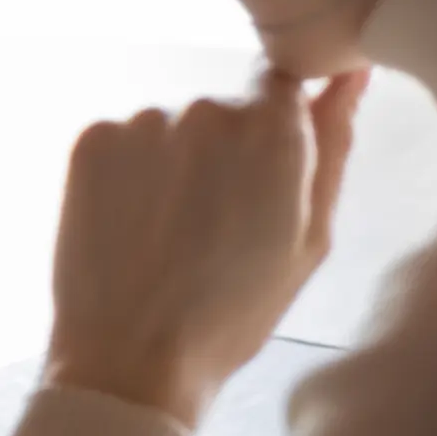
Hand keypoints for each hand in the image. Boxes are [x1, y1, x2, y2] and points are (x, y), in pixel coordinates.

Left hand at [42, 68, 366, 429]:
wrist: (131, 359)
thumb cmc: (233, 312)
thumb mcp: (309, 238)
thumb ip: (331, 147)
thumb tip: (347, 76)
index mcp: (272, 130)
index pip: (281, 80)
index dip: (271, 126)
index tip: (258, 171)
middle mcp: (206, 109)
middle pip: (222, 110)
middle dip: (221, 153)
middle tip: (210, 226)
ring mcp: (142, 122)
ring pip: (168, 128)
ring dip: (169, 163)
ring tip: (165, 235)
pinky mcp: (89, 141)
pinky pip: (119, 141)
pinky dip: (124, 173)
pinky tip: (128, 226)